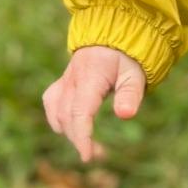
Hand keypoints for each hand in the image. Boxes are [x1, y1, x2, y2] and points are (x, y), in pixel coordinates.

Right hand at [42, 45, 146, 162]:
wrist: (112, 31)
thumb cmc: (126, 55)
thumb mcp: (135, 73)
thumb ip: (130, 94)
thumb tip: (125, 115)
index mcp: (90, 76)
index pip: (79, 111)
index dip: (81, 136)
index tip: (87, 156)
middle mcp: (72, 79)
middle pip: (66, 116)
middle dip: (79, 139)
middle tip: (98, 154)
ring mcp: (65, 79)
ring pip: (56, 111)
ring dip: (68, 131)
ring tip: (87, 144)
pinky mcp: (63, 81)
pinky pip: (52, 102)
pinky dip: (58, 118)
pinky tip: (71, 127)